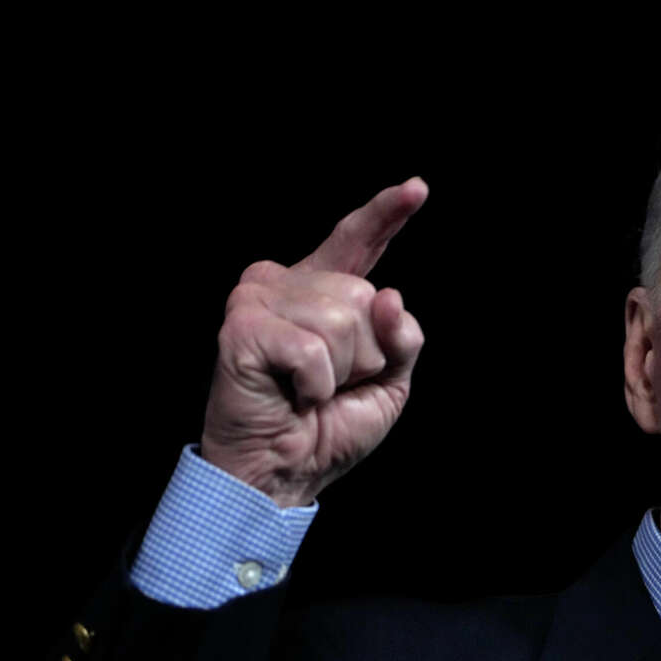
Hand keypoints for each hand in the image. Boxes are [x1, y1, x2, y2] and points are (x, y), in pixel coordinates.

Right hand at [200, 179, 428, 506]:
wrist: (286, 472)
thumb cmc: (329, 428)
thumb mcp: (389, 381)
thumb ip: (402, 338)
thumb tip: (390, 297)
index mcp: (325, 293)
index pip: (359, 243)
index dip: (387, 214)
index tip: (417, 188)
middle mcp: (288, 284)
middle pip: (362, 294)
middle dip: (365, 353)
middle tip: (331, 384)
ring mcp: (260, 299)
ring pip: (341, 318)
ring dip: (340, 371)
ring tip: (308, 390)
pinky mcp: (242, 326)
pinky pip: (313, 348)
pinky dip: (316, 384)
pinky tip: (293, 394)